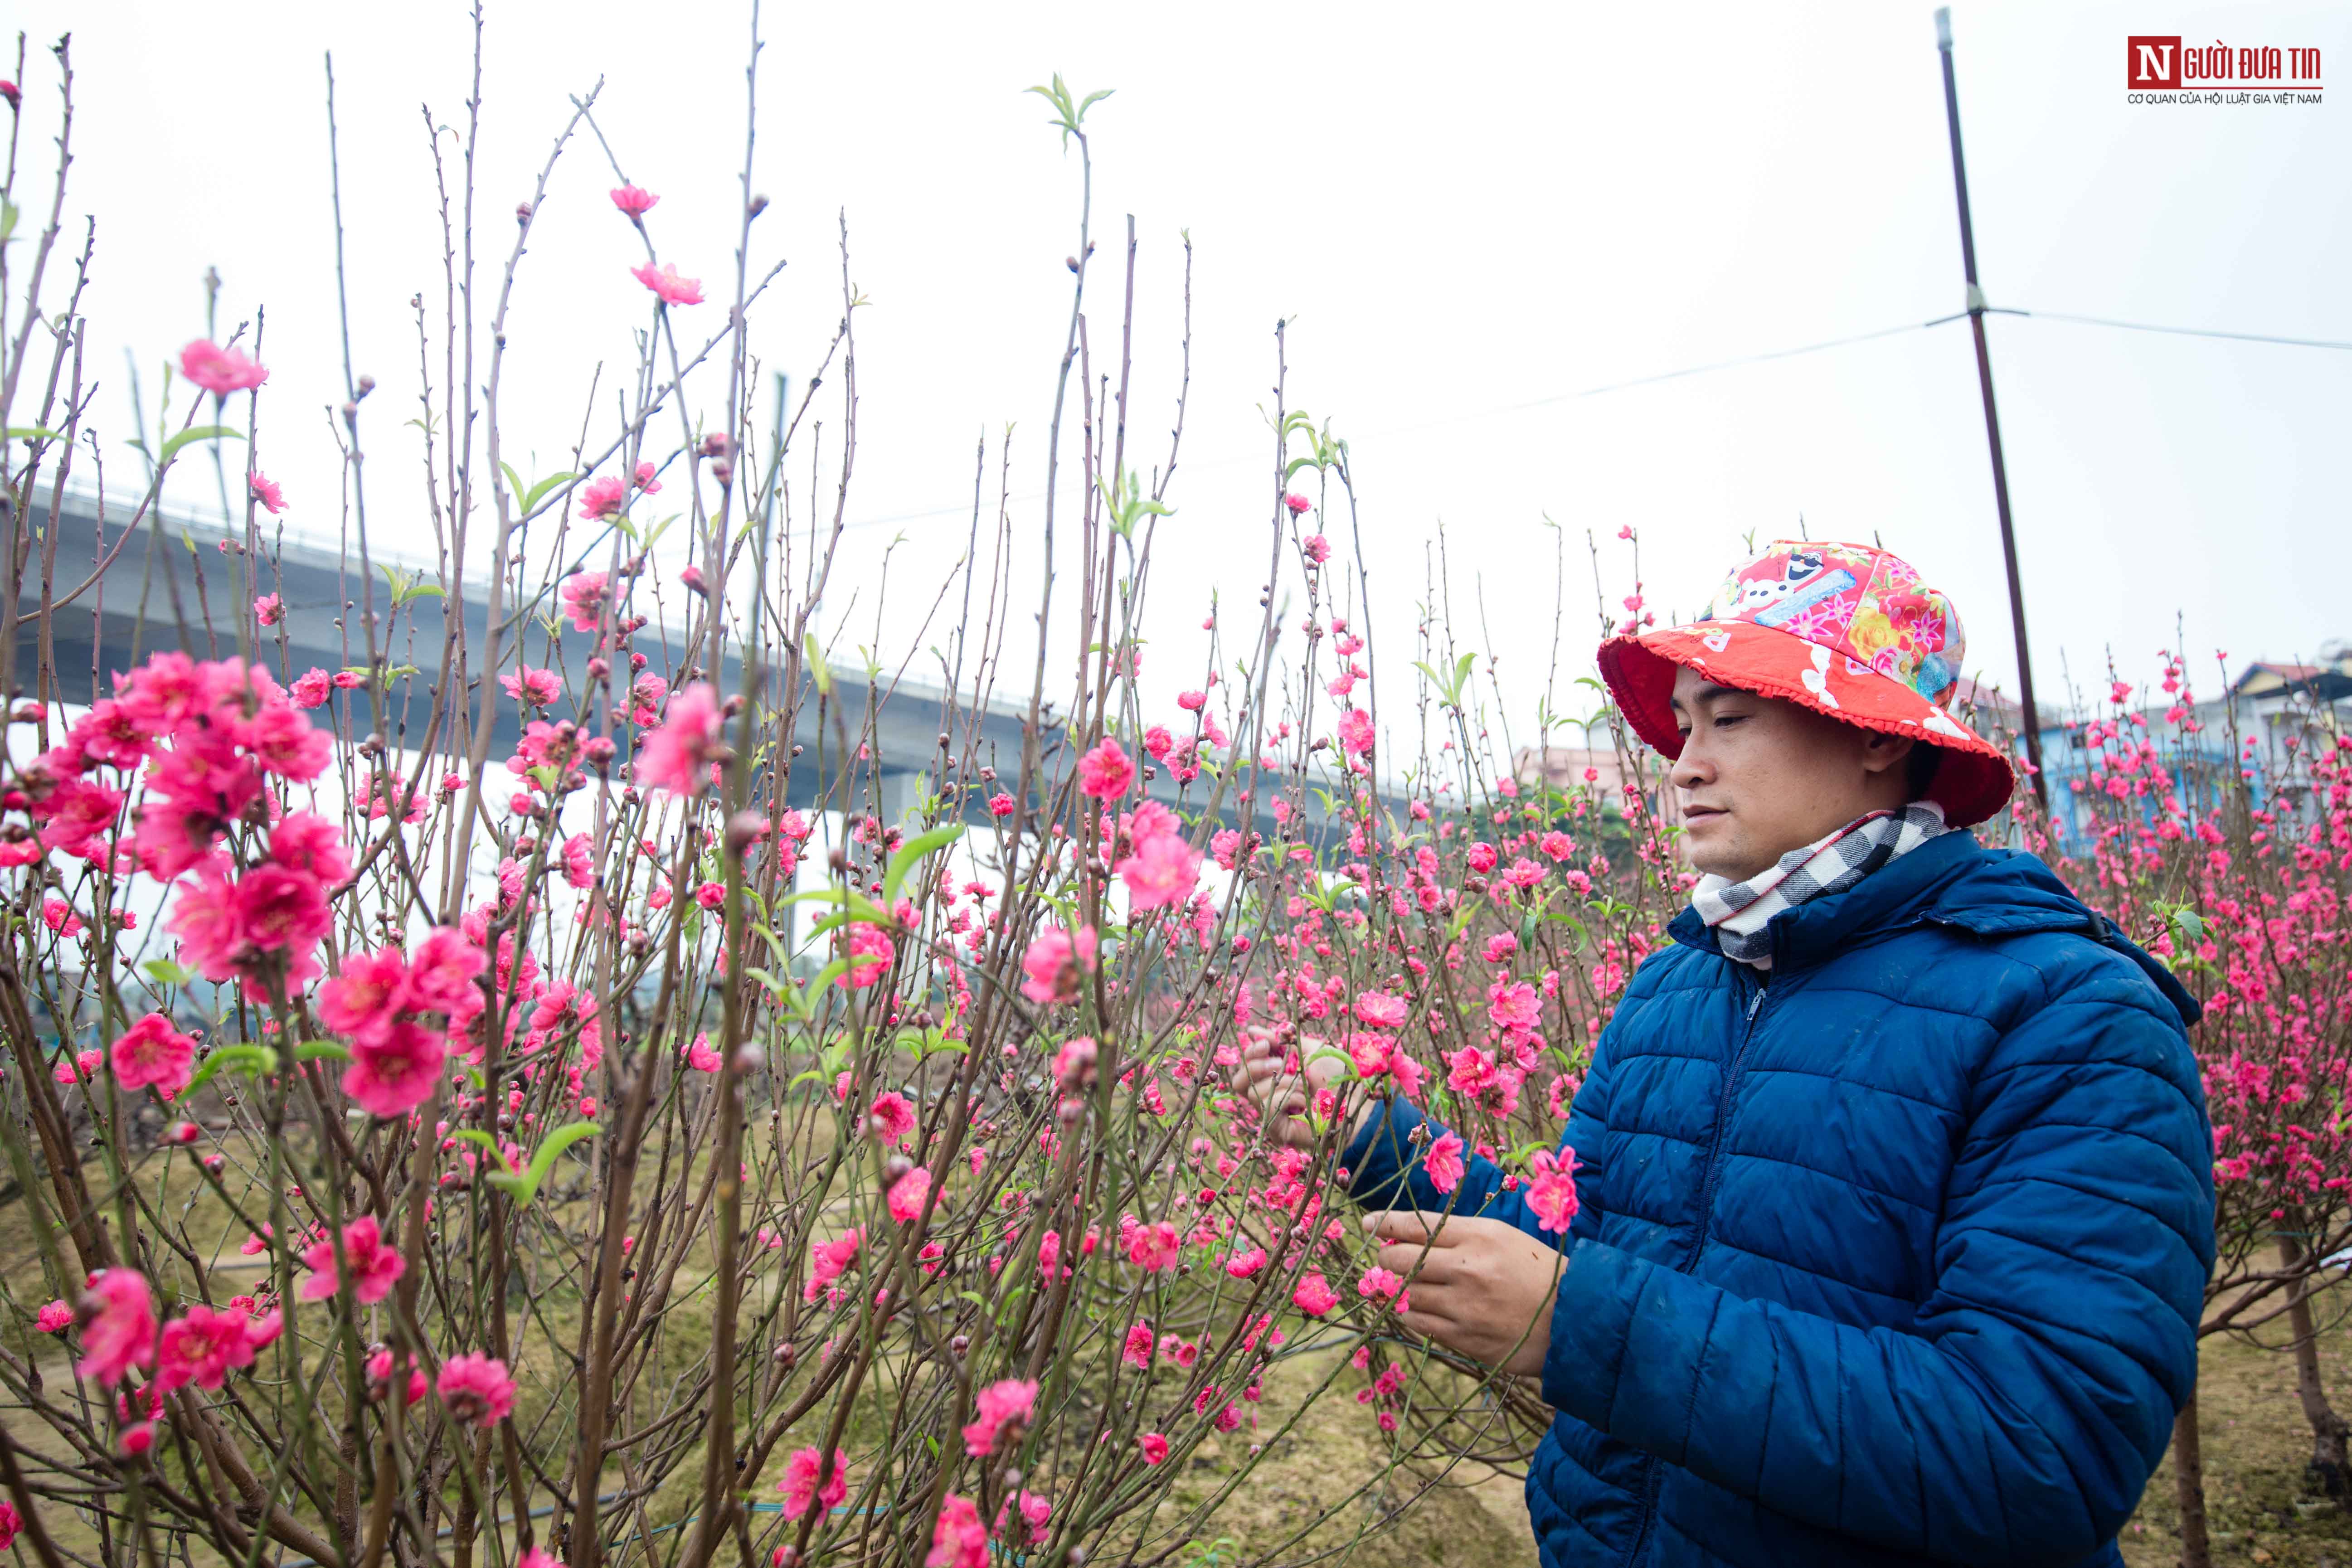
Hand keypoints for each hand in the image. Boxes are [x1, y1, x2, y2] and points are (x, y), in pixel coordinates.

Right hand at [1232, 1029, 1364, 1152]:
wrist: (1353, 1099)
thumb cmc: (1336, 1075)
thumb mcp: (1307, 1049)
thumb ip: (1279, 1039)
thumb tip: (1250, 1031)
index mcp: (1273, 1074)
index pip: (1246, 1065)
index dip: (1250, 1052)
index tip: (1265, 1043)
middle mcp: (1268, 1094)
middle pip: (1238, 1082)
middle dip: (1255, 1066)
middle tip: (1278, 1062)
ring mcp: (1271, 1114)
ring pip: (1252, 1093)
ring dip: (1281, 1082)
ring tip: (1303, 1083)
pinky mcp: (1276, 1129)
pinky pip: (1267, 1107)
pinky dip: (1287, 1097)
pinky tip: (1305, 1099)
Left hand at [1365, 1210, 1564, 1377]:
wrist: (1573, 1320)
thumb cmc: (1535, 1271)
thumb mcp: (1502, 1237)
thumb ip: (1457, 1234)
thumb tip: (1407, 1236)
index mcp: (1479, 1236)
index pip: (1416, 1225)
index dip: (1385, 1223)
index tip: (1370, 1223)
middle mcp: (1467, 1269)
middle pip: (1400, 1260)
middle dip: (1386, 1258)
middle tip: (1386, 1258)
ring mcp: (1464, 1307)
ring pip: (1405, 1294)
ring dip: (1395, 1288)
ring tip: (1398, 1283)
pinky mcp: (1464, 1338)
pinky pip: (1419, 1323)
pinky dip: (1410, 1313)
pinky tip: (1415, 1307)